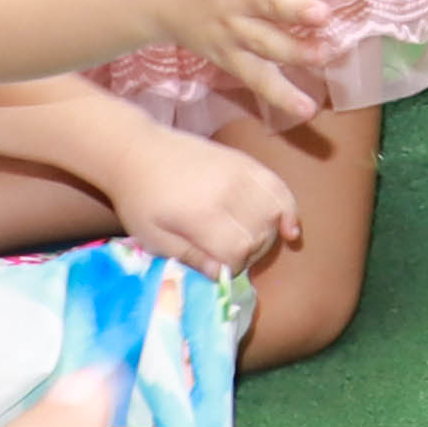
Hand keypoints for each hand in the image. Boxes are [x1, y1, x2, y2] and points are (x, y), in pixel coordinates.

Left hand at [96, 128, 304, 281]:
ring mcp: (242, 172)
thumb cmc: (140, 201)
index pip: (238, 250)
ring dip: (270, 235)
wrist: (139, 152)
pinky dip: (288, 208)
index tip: (220, 270)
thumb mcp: (154, 238)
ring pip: (275, 212)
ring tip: (254, 244)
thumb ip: (190, 256)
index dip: (233, 268)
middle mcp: (229, 191)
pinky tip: (289, 227)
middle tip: (232, 258)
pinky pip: (279, 187)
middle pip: (261, 233)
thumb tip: (221, 274)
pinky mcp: (247, 162)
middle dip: (252, 254)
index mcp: (202, 214)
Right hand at [145, 0, 352, 130]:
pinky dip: (278, 94)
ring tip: (325, 57)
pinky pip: (253, 77)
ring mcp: (231, 28)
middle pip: (272, 3)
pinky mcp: (225, 54)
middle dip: (298, 11)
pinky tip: (306, 108)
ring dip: (294, 52)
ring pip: (264, 43)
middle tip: (326, 17)